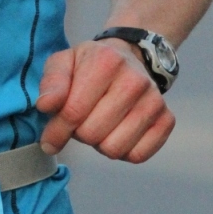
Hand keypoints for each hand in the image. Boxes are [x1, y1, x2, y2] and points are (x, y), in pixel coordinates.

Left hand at [36, 39, 173, 162]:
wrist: (129, 58)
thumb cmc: (89, 65)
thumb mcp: (64, 63)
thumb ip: (52, 83)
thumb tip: (45, 106)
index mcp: (106, 62)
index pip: (73, 112)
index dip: (56, 132)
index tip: (49, 140)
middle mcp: (135, 80)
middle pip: (92, 134)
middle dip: (79, 133)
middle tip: (82, 120)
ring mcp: (155, 101)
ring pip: (114, 149)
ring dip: (100, 143)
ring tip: (100, 124)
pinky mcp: (167, 119)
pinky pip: (137, 155)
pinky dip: (123, 151)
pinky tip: (117, 132)